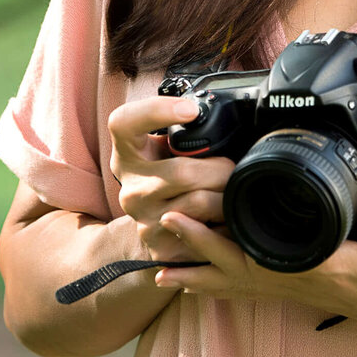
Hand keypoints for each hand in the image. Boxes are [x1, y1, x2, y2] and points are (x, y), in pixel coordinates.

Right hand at [107, 94, 236, 265]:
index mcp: (128, 154)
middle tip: (234, 171)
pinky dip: (225, 224)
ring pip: (198, 203)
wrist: (162, 232)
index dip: (156, 111)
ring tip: (232, 194)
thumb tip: (217, 113)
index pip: (123, 123)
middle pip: (182, 172)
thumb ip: (184, 135)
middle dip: (220, 170)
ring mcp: (143, 220)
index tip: (191, 110)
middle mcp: (130, 188)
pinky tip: (227, 219)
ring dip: (226, 197)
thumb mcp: (170, 152)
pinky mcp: (161, 247)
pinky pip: (207, 233)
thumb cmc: (175, 181)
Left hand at [155, 171, 356, 352]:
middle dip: (192, 254)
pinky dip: (227, 285)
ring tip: (161, 268)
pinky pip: (257, 291)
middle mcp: (305, 285)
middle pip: (234, 273)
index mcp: (323, 268)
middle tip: (153, 234)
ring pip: (241, 287)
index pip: (254, 256)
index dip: (213, 240)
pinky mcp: (311, 293)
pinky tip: (209, 283)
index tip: (181, 216)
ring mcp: (306, 292)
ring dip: (201, 275)